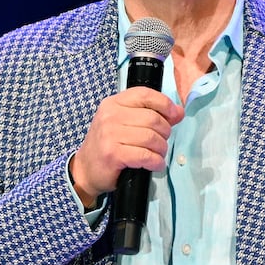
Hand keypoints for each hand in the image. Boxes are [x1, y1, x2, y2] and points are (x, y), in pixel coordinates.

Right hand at [68, 88, 182, 208]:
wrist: (85, 170)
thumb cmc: (108, 145)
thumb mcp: (123, 123)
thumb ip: (149, 114)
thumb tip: (178, 112)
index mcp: (113, 103)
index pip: (145, 94)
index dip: (165, 104)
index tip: (175, 115)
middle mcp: (110, 115)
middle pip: (152, 118)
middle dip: (165, 132)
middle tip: (161, 142)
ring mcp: (110, 135)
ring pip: (151, 137)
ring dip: (161, 149)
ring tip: (158, 154)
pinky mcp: (113, 154)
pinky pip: (145, 155)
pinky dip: (156, 162)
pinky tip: (155, 164)